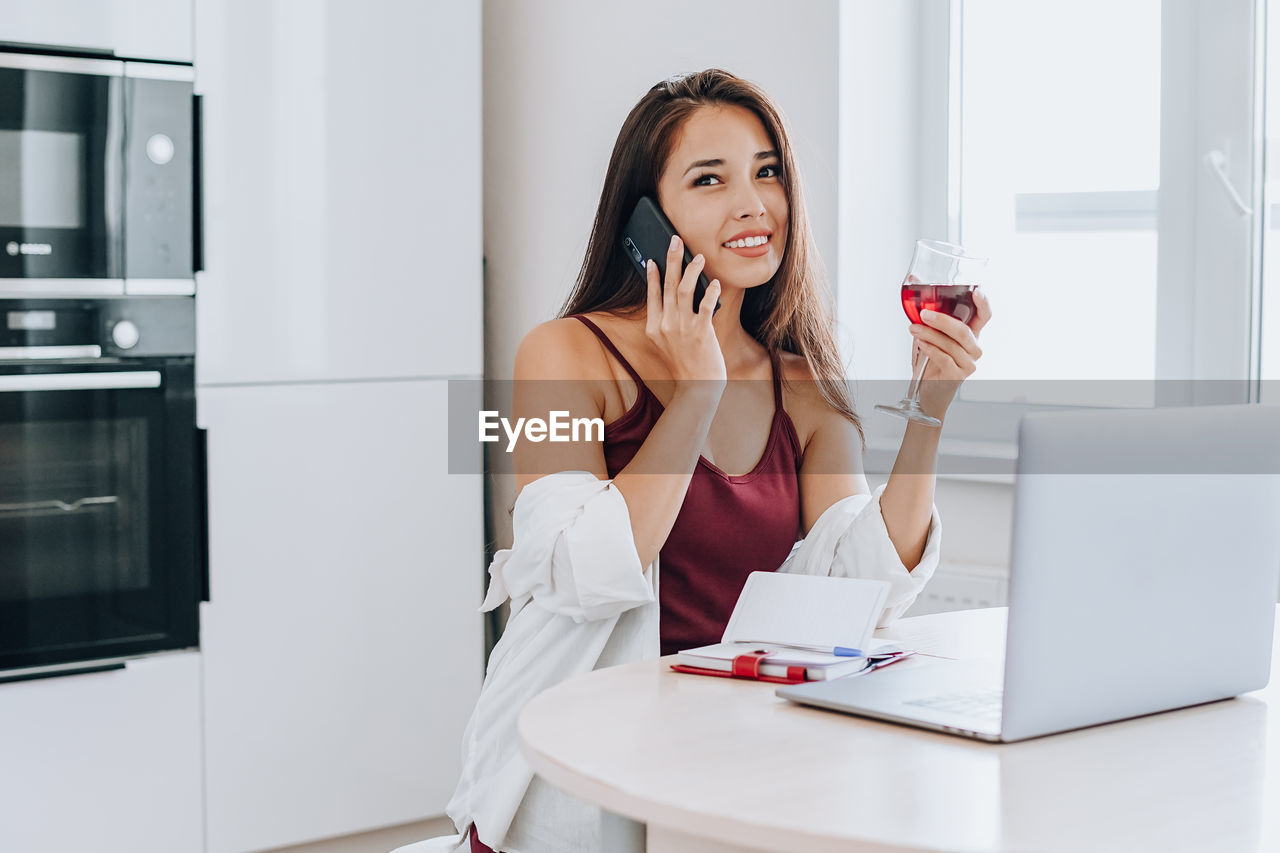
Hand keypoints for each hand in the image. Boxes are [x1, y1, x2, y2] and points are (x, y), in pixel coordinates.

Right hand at [645, 235, 725, 389]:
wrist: (697, 388)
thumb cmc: (685, 365)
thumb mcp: (667, 344)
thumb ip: (666, 323)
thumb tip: (674, 299)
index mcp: (654, 327)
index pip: (652, 295)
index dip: (652, 275)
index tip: (653, 260)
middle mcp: (665, 325)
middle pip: (667, 285)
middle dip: (671, 259)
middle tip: (675, 240)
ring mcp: (682, 328)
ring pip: (684, 290)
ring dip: (691, 270)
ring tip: (698, 257)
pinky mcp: (701, 332)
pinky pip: (705, 305)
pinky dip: (710, 291)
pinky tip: (715, 282)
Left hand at [909, 287, 991, 420]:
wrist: (927, 390)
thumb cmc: (930, 360)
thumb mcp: (928, 333)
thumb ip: (925, 313)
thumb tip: (914, 281)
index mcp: (971, 335)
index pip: (985, 316)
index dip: (983, 303)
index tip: (976, 291)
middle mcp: (974, 348)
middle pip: (964, 330)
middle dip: (943, 320)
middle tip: (924, 313)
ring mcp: (968, 363)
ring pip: (951, 344)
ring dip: (929, 334)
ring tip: (913, 329)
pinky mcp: (958, 375)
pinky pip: (944, 358)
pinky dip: (930, 349)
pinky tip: (920, 343)